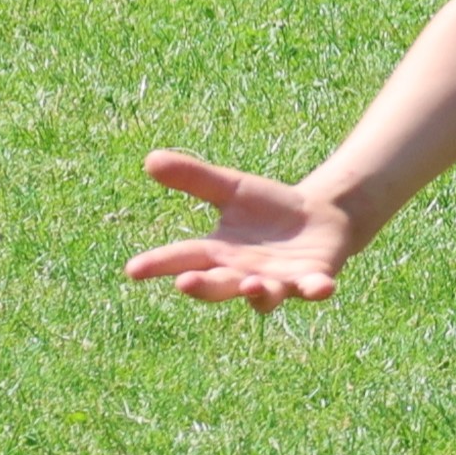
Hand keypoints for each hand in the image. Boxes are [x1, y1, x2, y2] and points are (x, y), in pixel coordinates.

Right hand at [126, 153, 360, 311]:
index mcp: (219, 253)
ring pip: (264, 294)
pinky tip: (323, 288)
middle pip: (219, 284)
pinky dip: (316, 290)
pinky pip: (313, 289)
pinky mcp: (313, 280)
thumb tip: (149, 159)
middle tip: (185, 283)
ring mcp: (279, 281)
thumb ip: (194, 178)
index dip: (159, 264)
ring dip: (257, 293)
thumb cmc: (268, 208)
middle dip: (203, 286)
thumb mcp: (231, 188)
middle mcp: (244, 274)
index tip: (132, 270)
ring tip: (251, 285)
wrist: (321, 217)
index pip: (183, 258)